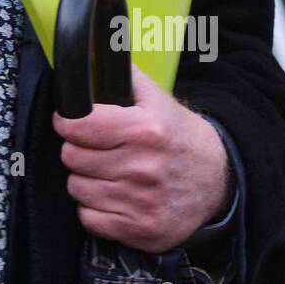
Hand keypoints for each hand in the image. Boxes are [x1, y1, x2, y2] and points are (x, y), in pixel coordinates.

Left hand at [52, 66, 230, 252]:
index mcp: (144, 130)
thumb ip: (124, 76)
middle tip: (93, 148)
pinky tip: (112, 196)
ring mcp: (141, 203)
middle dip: (77, 150)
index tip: (69, 122)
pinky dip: (95, 209)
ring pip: (77, 189)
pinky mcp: (141, 230)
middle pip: (72, 158)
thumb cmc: (179, 137)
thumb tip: (92, 52)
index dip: (66, 122)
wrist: (218, 180)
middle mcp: (142, 168)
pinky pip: (89, 219)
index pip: (78, 126)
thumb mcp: (157, 99)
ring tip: (105, 172)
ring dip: (85, 180)